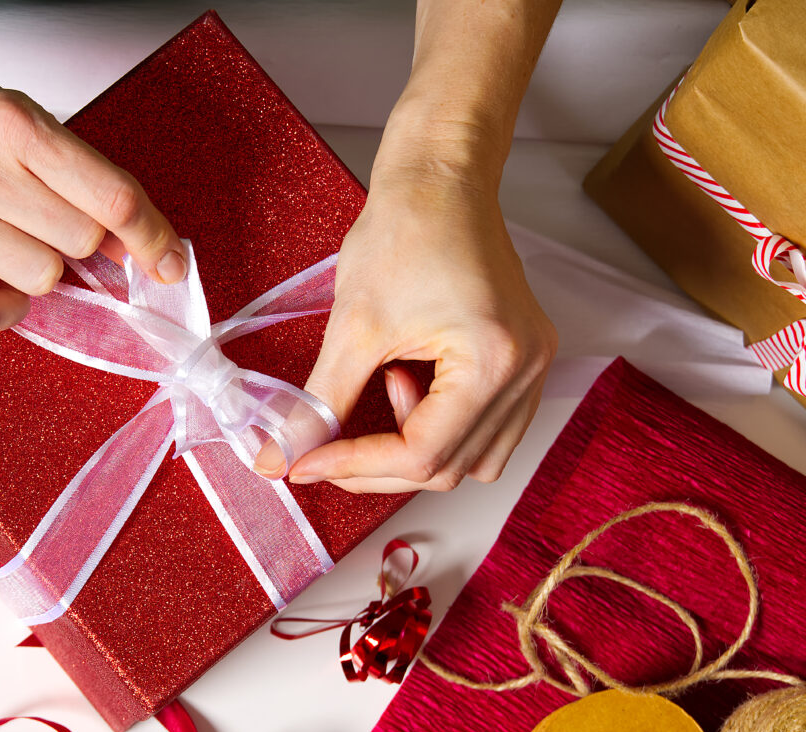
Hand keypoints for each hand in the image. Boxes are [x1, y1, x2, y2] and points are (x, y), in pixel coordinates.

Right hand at [0, 42, 186, 334]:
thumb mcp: (15, 115)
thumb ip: (72, 172)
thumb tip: (131, 237)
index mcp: (13, 126)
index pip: (111, 198)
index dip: (152, 237)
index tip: (168, 260)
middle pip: (81, 242)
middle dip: (85, 243)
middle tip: (58, 229)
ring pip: (41, 279)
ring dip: (42, 270)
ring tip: (14, 244)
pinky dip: (3, 312)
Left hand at [261, 155, 556, 492]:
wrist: (440, 178)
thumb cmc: (405, 230)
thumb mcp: (353, 326)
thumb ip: (319, 402)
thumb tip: (284, 454)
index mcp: (494, 363)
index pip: (423, 455)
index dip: (355, 467)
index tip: (304, 463)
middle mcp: (526, 372)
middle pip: (450, 468)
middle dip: (378, 465)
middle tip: (323, 447)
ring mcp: (532, 367)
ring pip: (473, 458)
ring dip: (414, 450)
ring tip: (381, 391)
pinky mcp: (522, 359)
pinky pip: (485, 428)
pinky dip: (439, 426)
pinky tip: (407, 384)